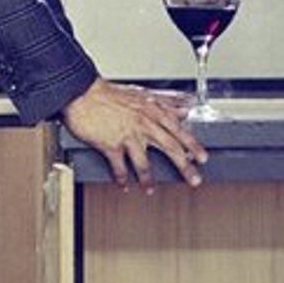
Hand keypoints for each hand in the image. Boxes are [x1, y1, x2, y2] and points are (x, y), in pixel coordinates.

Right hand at [61, 77, 207, 191]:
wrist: (81, 93)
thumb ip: (166, 102)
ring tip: (150, 189)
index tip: (202, 157)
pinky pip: (119, 167)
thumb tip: (184, 108)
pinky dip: (121, 179)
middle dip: (184, 167)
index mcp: (152, 111)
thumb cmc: (108, 93)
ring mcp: (127, 135)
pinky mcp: (111, 145)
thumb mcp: (142, 93)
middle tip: (194, 180)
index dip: (193, 145)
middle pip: (170, 148)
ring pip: (144, 162)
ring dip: (149, 179)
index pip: (179, 130)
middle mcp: (143, 123)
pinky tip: (124, 186)